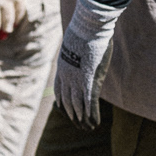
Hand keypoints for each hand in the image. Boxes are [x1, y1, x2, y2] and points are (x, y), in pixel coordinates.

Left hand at [55, 0, 122, 129]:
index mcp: (62, 69)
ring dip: (83, 120)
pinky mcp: (90, 82)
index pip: (59, 93)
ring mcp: (78, 80)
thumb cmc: (84, 32)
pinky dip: (92, 116)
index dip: (63, 105)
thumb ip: (76, 52)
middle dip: (73, 116)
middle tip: (79, 126)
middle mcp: (67, 78)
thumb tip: (81, 48)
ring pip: (78, 107)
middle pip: (67, 103)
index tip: (66, 113)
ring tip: (88, 128)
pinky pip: (90, 104)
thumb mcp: (75, 44)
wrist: (87, 27)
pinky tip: (95, 124)